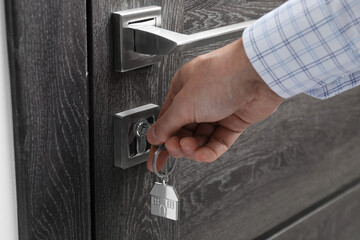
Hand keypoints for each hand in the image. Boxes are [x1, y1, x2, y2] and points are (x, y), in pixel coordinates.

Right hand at [146, 38, 282, 170]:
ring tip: (192, 149)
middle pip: (183, 131)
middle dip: (178, 143)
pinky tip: (204, 154)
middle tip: (177, 148)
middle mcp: (199, 100)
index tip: (156, 155)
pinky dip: (210, 151)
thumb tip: (154, 136)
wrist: (258, 73)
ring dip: (194, 148)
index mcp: (183, 89)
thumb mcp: (185, 103)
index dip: (160, 138)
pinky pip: (218, 141)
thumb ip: (168, 123)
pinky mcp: (234, 121)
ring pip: (200, 138)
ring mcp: (217, 111)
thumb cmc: (222, 76)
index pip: (166, 119)